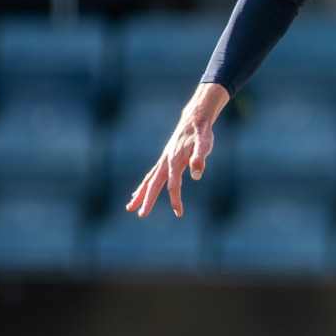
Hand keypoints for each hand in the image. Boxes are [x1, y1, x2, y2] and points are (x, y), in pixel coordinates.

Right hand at [127, 95, 221, 216]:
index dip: (175, 199)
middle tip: (141, 215)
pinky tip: (137, 193)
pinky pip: (151, 175)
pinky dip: (144, 185)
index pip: (173, 185)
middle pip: (154, 184)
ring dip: (140, 194)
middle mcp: (165, 162)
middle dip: (147, 200)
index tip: (178, 213)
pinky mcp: (164, 160)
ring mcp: (163, 161)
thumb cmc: (201, 134)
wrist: (193, 120)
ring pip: (148, 180)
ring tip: (130, 207)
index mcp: (175, 161)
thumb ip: (200, 159)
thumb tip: (196, 176)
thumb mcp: (205, 144)